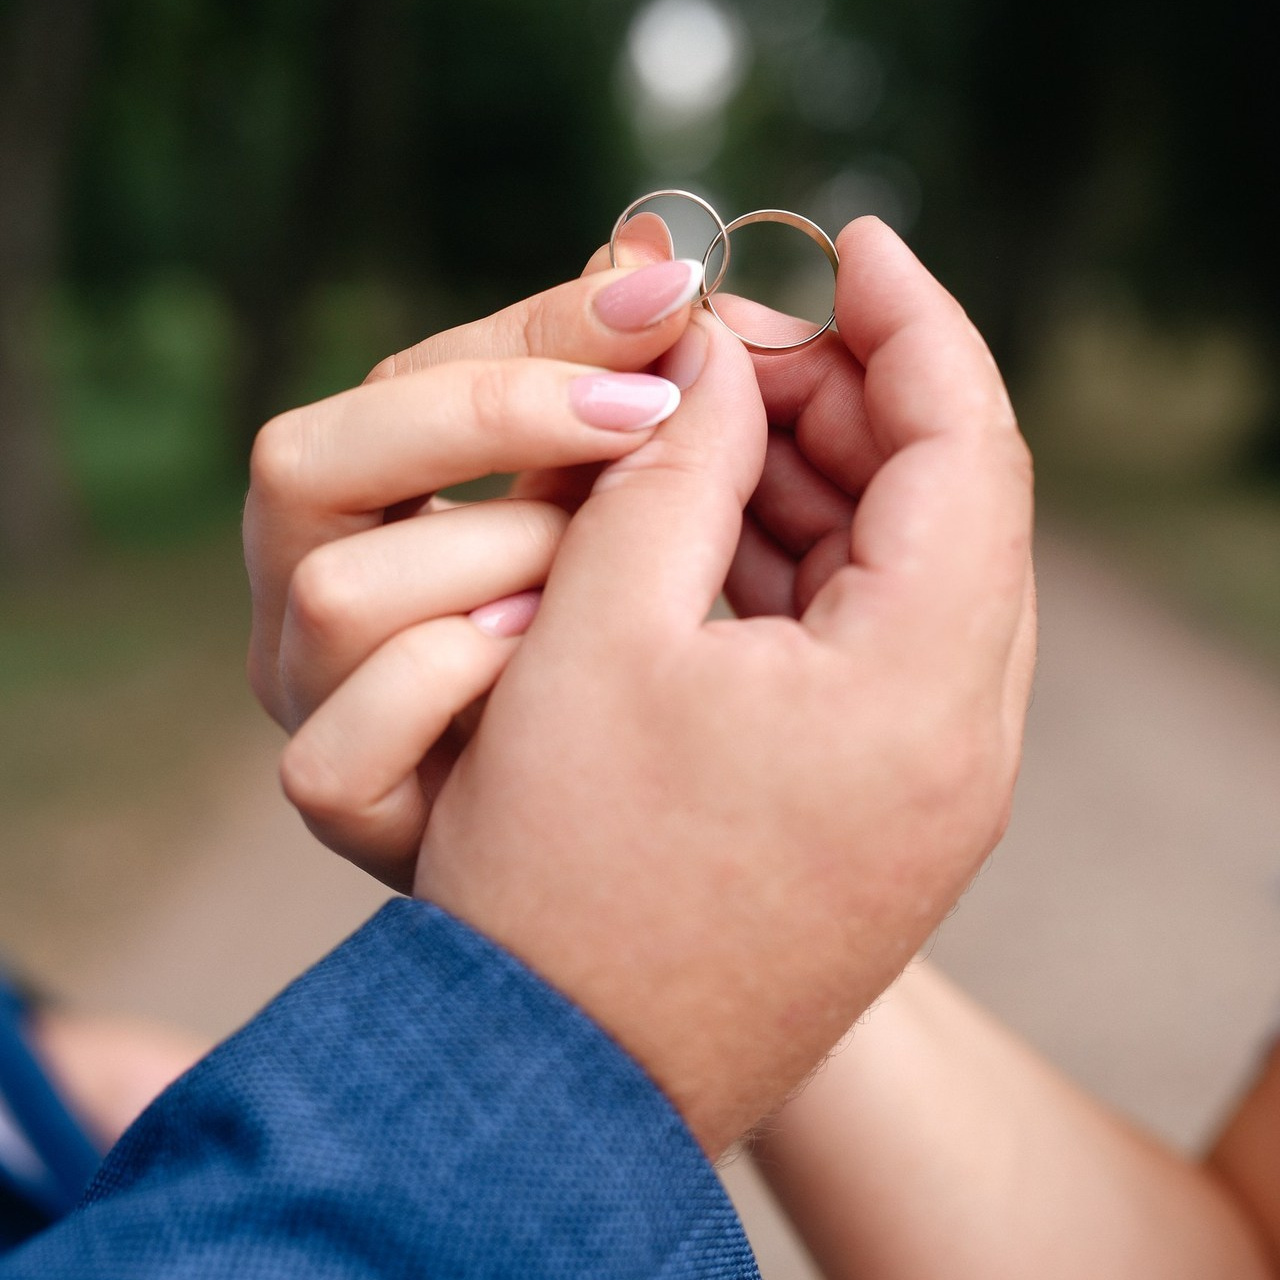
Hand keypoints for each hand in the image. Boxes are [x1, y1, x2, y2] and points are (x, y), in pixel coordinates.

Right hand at [242, 216, 698, 888]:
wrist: (612, 872)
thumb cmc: (622, 671)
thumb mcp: (612, 515)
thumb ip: (607, 396)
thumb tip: (648, 251)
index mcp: (369, 508)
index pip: (404, 378)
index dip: (528, 332)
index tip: (663, 300)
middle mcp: (309, 601)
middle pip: (306, 458)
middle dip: (492, 425)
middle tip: (641, 417)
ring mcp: (315, 705)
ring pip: (335, 597)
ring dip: (494, 574)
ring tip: (592, 599)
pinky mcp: (340, 808)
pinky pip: (333, 761)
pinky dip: (450, 713)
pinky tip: (538, 704)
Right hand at [415, 217, 1036, 1155]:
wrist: (564, 1080)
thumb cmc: (562, 869)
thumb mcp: (595, 630)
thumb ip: (672, 463)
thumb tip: (724, 360)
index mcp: (923, 688)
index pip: (970, 446)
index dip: (914, 321)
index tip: (853, 237)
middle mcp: (964, 743)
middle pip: (948, 509)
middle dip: (846, 403)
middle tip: (732, 348)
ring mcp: (932, 788)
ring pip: (908, 579)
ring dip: (819, 489)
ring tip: (709, 433)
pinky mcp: (883, 815)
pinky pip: (872, 650)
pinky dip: (806, 574)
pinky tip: (716, 537)